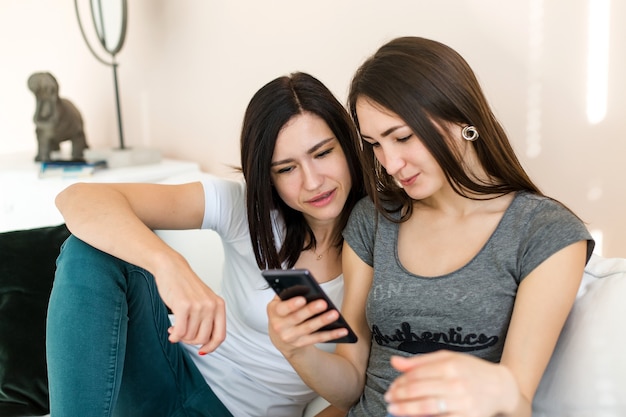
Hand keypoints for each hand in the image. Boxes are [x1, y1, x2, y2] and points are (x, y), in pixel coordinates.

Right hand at [156, 261, 225, 354]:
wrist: (171, 268)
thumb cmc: (185, 286)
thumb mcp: (204, 300)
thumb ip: (208, 319)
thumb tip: (204, 344)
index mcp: (219, 305)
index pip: (220, 336)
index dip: (211, 347)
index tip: (202, 351)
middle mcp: (211, 306)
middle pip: (202, 339)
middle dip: (190, 341)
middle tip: (183, 334)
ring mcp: (198, 306)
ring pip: (189, 336)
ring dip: (180, 336)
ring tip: (175, 328)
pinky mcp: (183, 306)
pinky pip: (179, 332)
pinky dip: (174, 336)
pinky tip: (171, 331)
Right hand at [267, 295, 348, 356]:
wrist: (280, 337)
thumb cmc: (283, 313)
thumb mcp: (279, 302)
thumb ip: (287, 292)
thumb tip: (302, 280)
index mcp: (274, 312)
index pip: (282, 308)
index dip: (292, 305)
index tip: (302, 299)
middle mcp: (279, 326)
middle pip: (297, 318)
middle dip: (310, 310)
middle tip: (323, 303)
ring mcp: (290, 337)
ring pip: (309, 328)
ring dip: (322, 321)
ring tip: (335, 313)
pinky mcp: (301, 344)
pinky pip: (318, 339)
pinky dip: (331, 334)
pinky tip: (342, 330)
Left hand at [384, 350, 518, 416]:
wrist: (500, 387)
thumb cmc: (470, 370)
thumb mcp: (447, 358)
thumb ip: (420, 362)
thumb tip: (394, 362)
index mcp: (450, 365)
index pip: (416, 374)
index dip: (400, 382)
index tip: (392, 387)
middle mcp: (456, 383)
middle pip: (419, 390)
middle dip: (400, 396)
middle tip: (388, 399)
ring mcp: (463, 402)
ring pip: (427, 407)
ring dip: (406, 410)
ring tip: (394, 410)